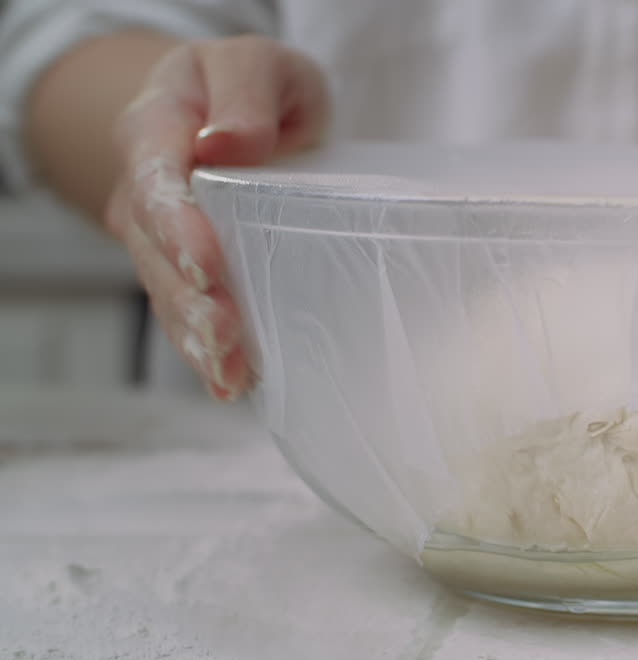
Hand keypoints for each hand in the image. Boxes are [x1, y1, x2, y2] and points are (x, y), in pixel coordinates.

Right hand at [105, 35, 328, 398]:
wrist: (231, 111)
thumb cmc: (251, 89)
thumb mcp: (258, 65)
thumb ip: (246, 93)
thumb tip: (229, 141)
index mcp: (157, 128)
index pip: (156, 181)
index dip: (178, 227)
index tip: (208, 264)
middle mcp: (145, 188)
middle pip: (156, 250)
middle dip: (191, 298)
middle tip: (227, 336)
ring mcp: (159, 235)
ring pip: (167, 292)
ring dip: (197, 336)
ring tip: (229, 371)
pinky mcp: (183, 269)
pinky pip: (185, 311)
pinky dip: (205, 350)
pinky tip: (229, 383)